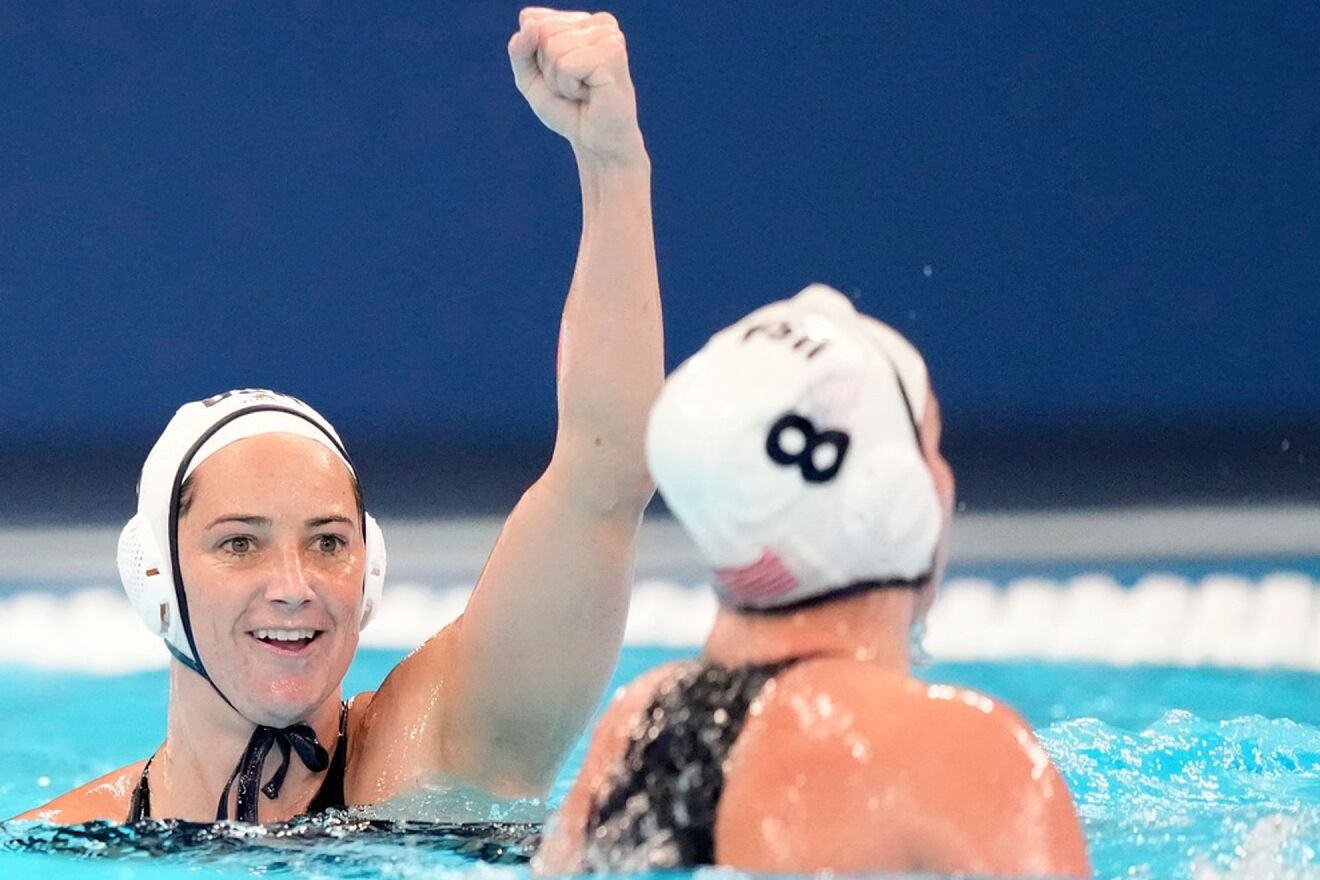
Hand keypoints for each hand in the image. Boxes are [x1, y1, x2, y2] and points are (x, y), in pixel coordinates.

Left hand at [508, 8, 644, 165]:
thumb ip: (520, 50)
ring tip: (581, 92)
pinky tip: (589, 94)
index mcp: (581, 20)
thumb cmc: (568, 110)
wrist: (595, 143)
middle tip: (572, 87)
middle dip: (548, 68)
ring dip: (560, 80)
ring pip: (553, 47)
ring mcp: (608, 36)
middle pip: (542, 31)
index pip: (532, 20)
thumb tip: (529, 23)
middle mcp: (599, 22)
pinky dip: (570, 87)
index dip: (536, 57)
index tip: (561, 76)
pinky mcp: (612, 53)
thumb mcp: (530, 79)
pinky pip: (567, 65)